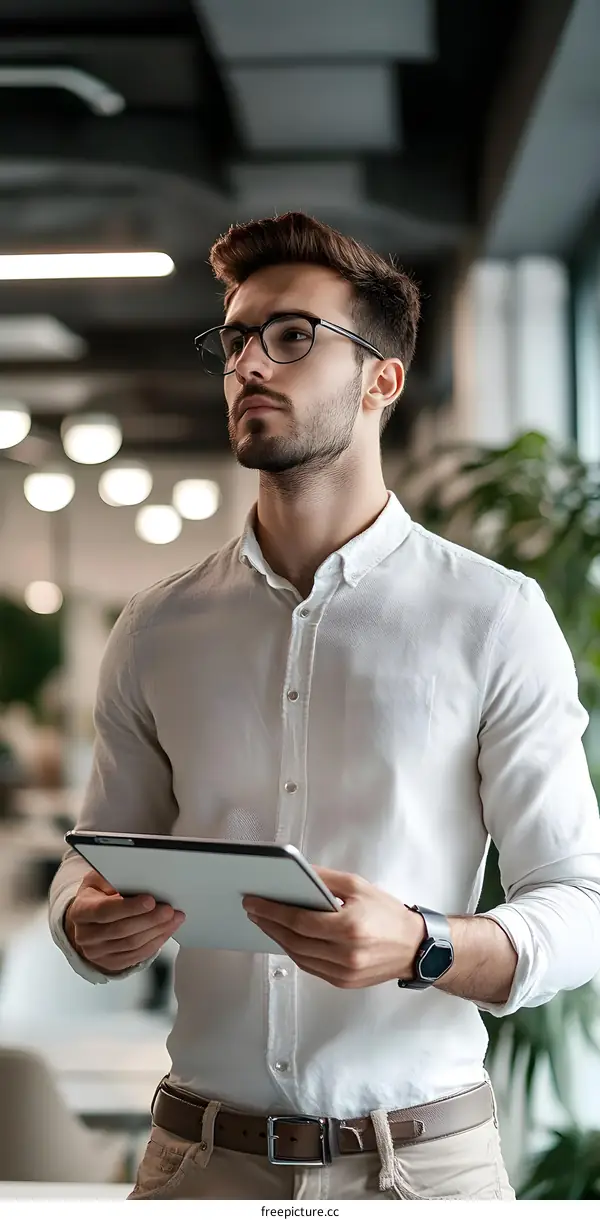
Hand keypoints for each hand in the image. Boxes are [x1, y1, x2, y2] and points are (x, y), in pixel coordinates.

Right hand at [64, 869, 184, 973]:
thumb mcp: (97, 881)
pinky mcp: (111, 963)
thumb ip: (112, 877)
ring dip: (157, 931)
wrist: (89, 920)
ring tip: (173, 918)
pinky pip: (137, 956)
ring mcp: (97, 953)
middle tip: (169, 909)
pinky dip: (155, 942)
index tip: (150, 900)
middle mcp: (85, 935)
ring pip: (132, 944)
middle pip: (122, 929)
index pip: (104, 911)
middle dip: (149, 919)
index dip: (129, 907)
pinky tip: (166, 930)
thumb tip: (133, 876)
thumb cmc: (97, 896)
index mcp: (80, 911)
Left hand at [243, 868, 424, 988]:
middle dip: (269, 923)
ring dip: (278, 938)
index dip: (272, 911)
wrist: (415, 947)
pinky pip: (310, 967)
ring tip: (265, 922)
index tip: (253, 901)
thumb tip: (296, 871)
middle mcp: (346, 954)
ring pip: (298, 956)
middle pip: (294, 940)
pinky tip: (286, 937)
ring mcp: (344, 972)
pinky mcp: (343, 982)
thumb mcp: (358, 885)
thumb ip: (325, 878)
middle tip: (253, 910)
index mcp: (350, 927)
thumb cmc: (388, 914)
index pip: (299, 920)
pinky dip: (294, 951)